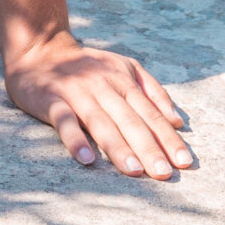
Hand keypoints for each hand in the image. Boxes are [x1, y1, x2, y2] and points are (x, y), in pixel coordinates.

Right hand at [3, 28, 191, 178]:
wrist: (40, 52)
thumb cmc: (88, 67)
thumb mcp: (124, 67)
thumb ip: (152, 90)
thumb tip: (177, 120)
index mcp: (123, 79)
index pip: (150, 113)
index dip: (167, 138)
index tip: (183, 162)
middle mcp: (103, 84)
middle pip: (129, 120)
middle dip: (148, 147)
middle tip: (164, 173)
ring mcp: (76, 92)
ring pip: (100, 122)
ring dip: (118, 147)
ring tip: (134, 171)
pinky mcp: (51, 100)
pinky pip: (64, 120)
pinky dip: (75, 139)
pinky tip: (86, 159)